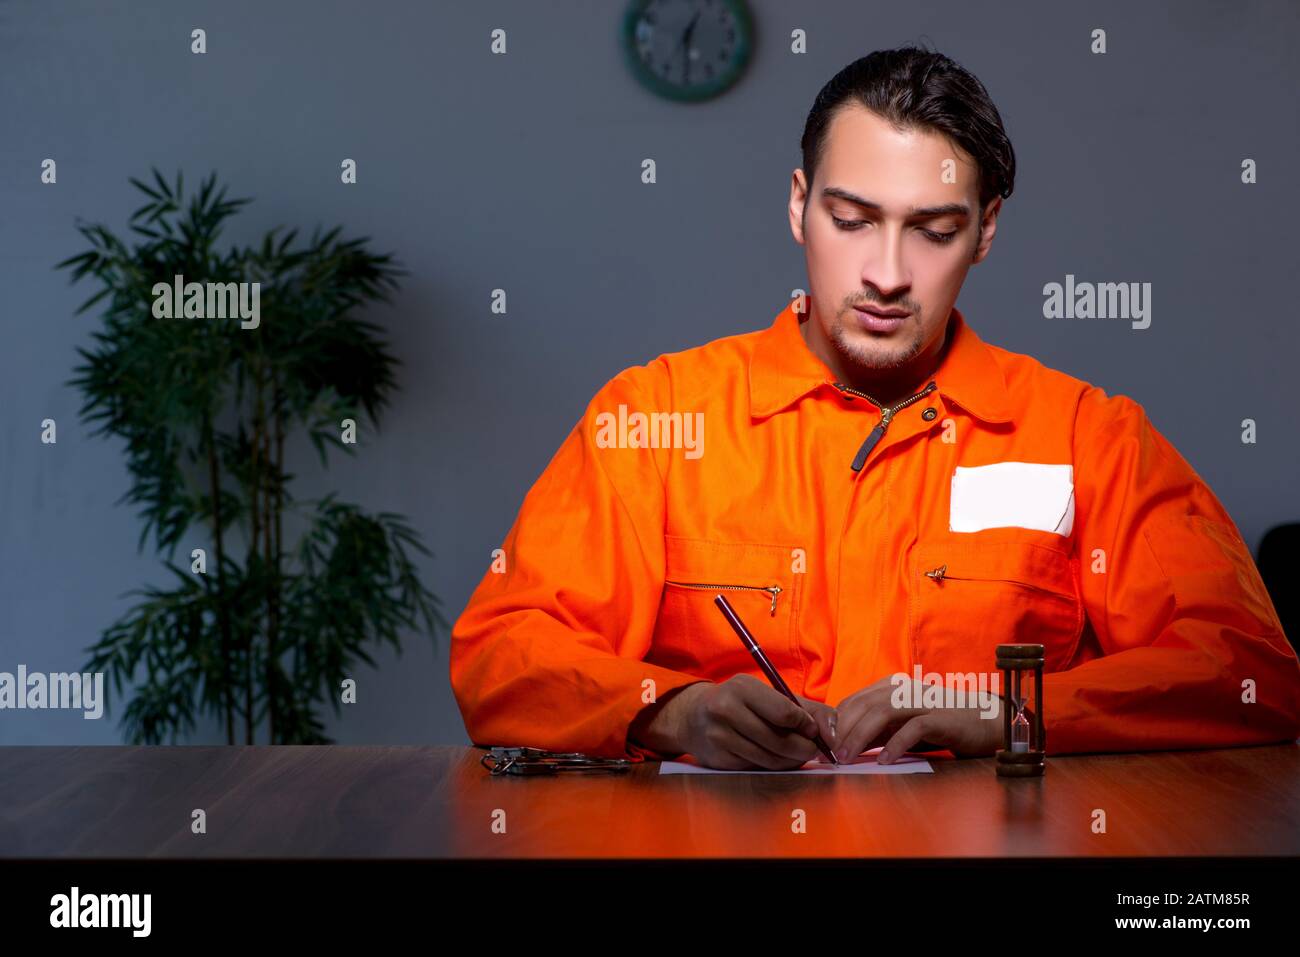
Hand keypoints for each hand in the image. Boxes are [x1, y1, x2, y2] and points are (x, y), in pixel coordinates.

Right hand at [660, 675, 838, 769]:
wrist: (694, 716)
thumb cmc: (742, 702)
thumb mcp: (770, 694)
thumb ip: (807, 708)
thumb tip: (834, 733)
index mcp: (743, 688)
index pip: (786, 713)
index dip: (807, 726)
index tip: (814, 731)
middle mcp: (726, 710)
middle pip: (780, 740)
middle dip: (804, 748)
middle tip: (813, 749)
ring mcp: (720, 737)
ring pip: (770, 758)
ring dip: (791, 760)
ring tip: (798, 754)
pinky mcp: (719, 759)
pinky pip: (757, 768)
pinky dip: (774, 766)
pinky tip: (777, 758)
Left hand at [832, 675, 1003, 763]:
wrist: (983, 722)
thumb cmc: (938, 725)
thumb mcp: (899, 725)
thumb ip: (875, 731)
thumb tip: (842, 745)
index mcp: (891, 687)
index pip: (854, 701)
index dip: (835, 722)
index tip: (822, 744)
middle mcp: (904, 689)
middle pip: (863, 705)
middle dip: (842, 730)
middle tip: (830, 754)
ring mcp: (922, 701)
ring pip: (882, 712)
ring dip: (860, 736)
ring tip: (847, 758)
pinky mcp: (940, 717)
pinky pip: (912, 728)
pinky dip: (895, 744)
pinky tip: (884, 760)